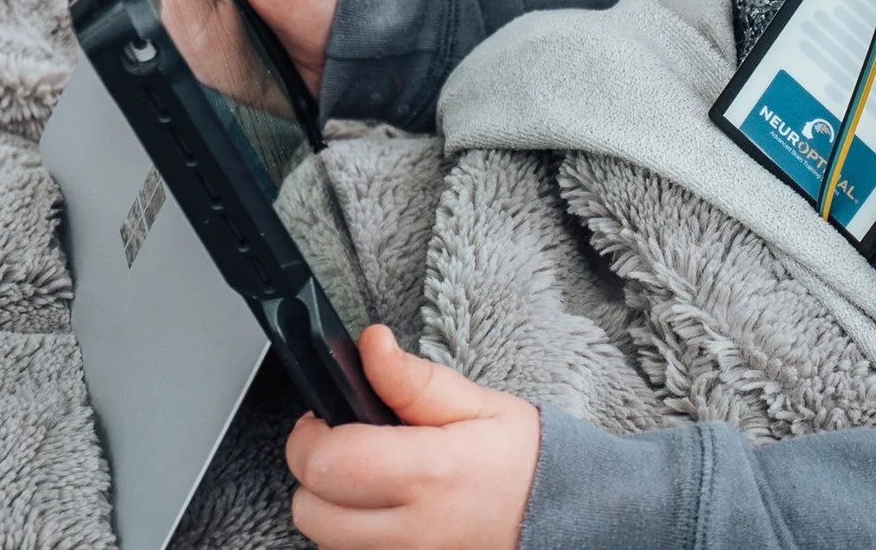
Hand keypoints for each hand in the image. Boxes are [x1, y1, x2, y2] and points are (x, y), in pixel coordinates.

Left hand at [286, 326, 540, 549]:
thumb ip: (413, 379)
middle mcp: (415, 529)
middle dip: (315, 472)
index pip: (329, 461)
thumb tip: (371, 345)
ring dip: (332, 508)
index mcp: (431, 473)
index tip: (326, 419)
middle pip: (311, 511)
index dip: (311, 435)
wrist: (564, 514)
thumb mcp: (477, 403)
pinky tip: (381, 511)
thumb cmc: (523, 460)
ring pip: (324, 541)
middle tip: (348, 447)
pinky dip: (353, 535)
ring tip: (370, 481)